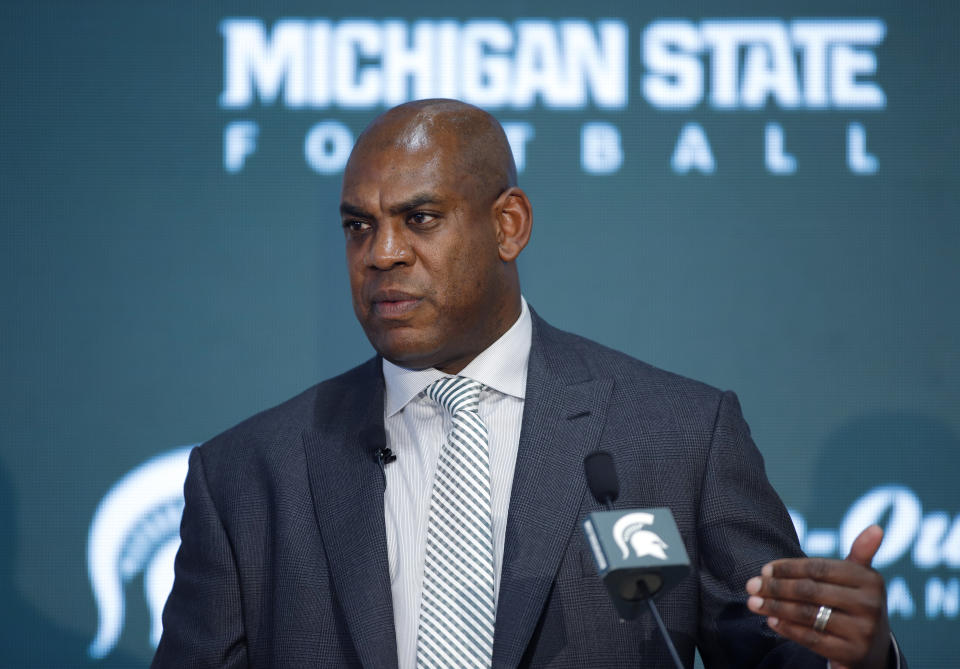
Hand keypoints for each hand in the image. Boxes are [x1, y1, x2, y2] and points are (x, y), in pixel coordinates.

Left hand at [745, 525, 892, 668]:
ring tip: (753, 602)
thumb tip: (876, 527)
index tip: (764, 570)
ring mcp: (862, 630)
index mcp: (870, 579)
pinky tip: (771, 621)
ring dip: (774, 607)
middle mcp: (869, 604)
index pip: (818, 569)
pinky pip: (811, 639)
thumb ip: (860, 553)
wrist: (873, 650)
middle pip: (810, 591)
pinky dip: (787, 628)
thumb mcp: (860, 579)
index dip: (788, 568)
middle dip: (775, 587)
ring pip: (808, 614)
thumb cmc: (855, 604)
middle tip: (750, 585)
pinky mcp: (851, 653)